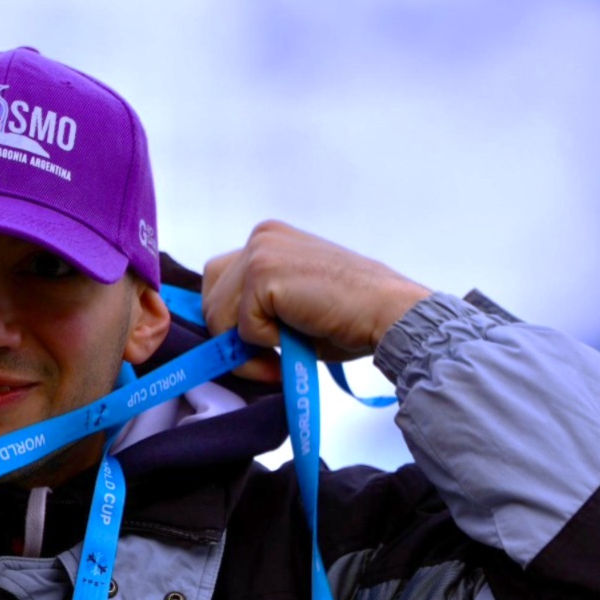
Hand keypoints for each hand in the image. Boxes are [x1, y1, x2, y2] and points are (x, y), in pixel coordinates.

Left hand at [201, 220, 430, 383]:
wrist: (389, 313)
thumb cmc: (348, 317)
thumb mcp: (291, 305)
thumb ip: (258, 308)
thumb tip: (220, 339)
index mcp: (268, 240)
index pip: (218, 284)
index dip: (230, 324)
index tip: (259, 350)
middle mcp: (261, 237)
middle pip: (210, 301)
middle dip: (232, 340)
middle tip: (270, 362)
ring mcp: (260, 252)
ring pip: (219, 318)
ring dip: (247, 350)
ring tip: (285, 355)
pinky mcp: (263, 273)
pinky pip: (240, 329)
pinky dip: (264, 349)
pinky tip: (296, 342)